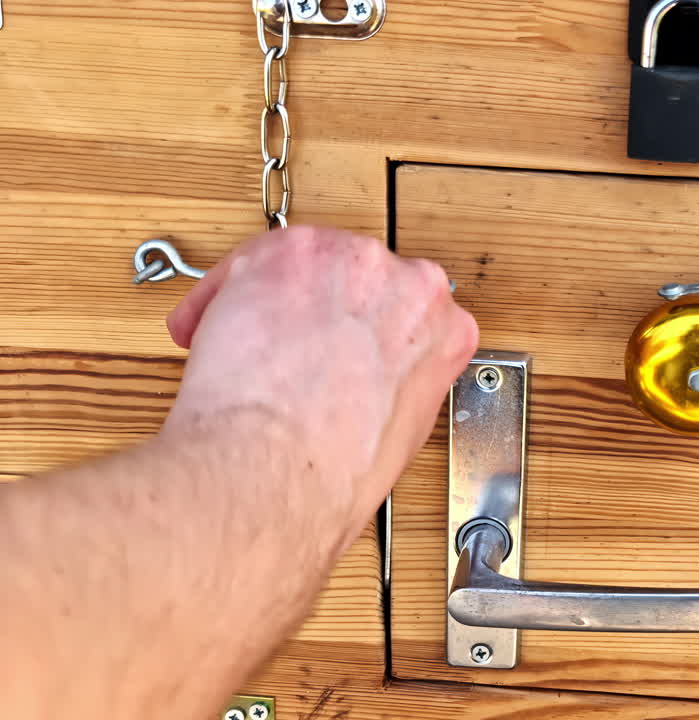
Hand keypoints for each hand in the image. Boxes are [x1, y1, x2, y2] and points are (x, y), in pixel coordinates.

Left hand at [164, 226, 477, 534]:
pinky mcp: (288, 250)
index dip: (369, 330)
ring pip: (306, 264)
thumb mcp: (406, 430)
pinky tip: (213, 337)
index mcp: (446, 328)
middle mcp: (406, 282)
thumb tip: (370, 376)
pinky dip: (222, 298)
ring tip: (251, 348)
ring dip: (276, 298)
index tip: (346, 345)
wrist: (278, 464)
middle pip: (361, 278)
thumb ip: (400, 380)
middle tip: (295, 347)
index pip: (411, 310)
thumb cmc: (336, 466)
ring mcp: (349, 259)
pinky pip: (248, 263)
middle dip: (325, 308)